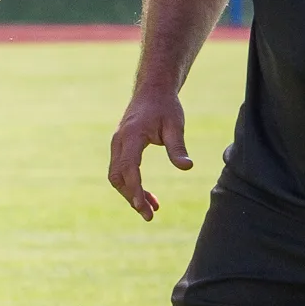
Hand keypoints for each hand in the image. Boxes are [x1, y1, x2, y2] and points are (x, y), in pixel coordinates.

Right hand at [107, 87, 192, 220]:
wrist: (153, 90)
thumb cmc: (165, 107)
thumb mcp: (175, 125)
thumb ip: (178, 148)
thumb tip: (187, 167)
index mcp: (131, 136)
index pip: (128, 168)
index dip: (134, 188)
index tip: (142, 206)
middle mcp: (119, 141)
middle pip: (118, 176)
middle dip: (131, 197)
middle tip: (149, 215)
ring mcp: (117, 144)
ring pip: (117, 176)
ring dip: (131, 194)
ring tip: (152, 208)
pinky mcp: (121, 148)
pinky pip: (122, 171)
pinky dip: (132, 185)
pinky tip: (149, 196)